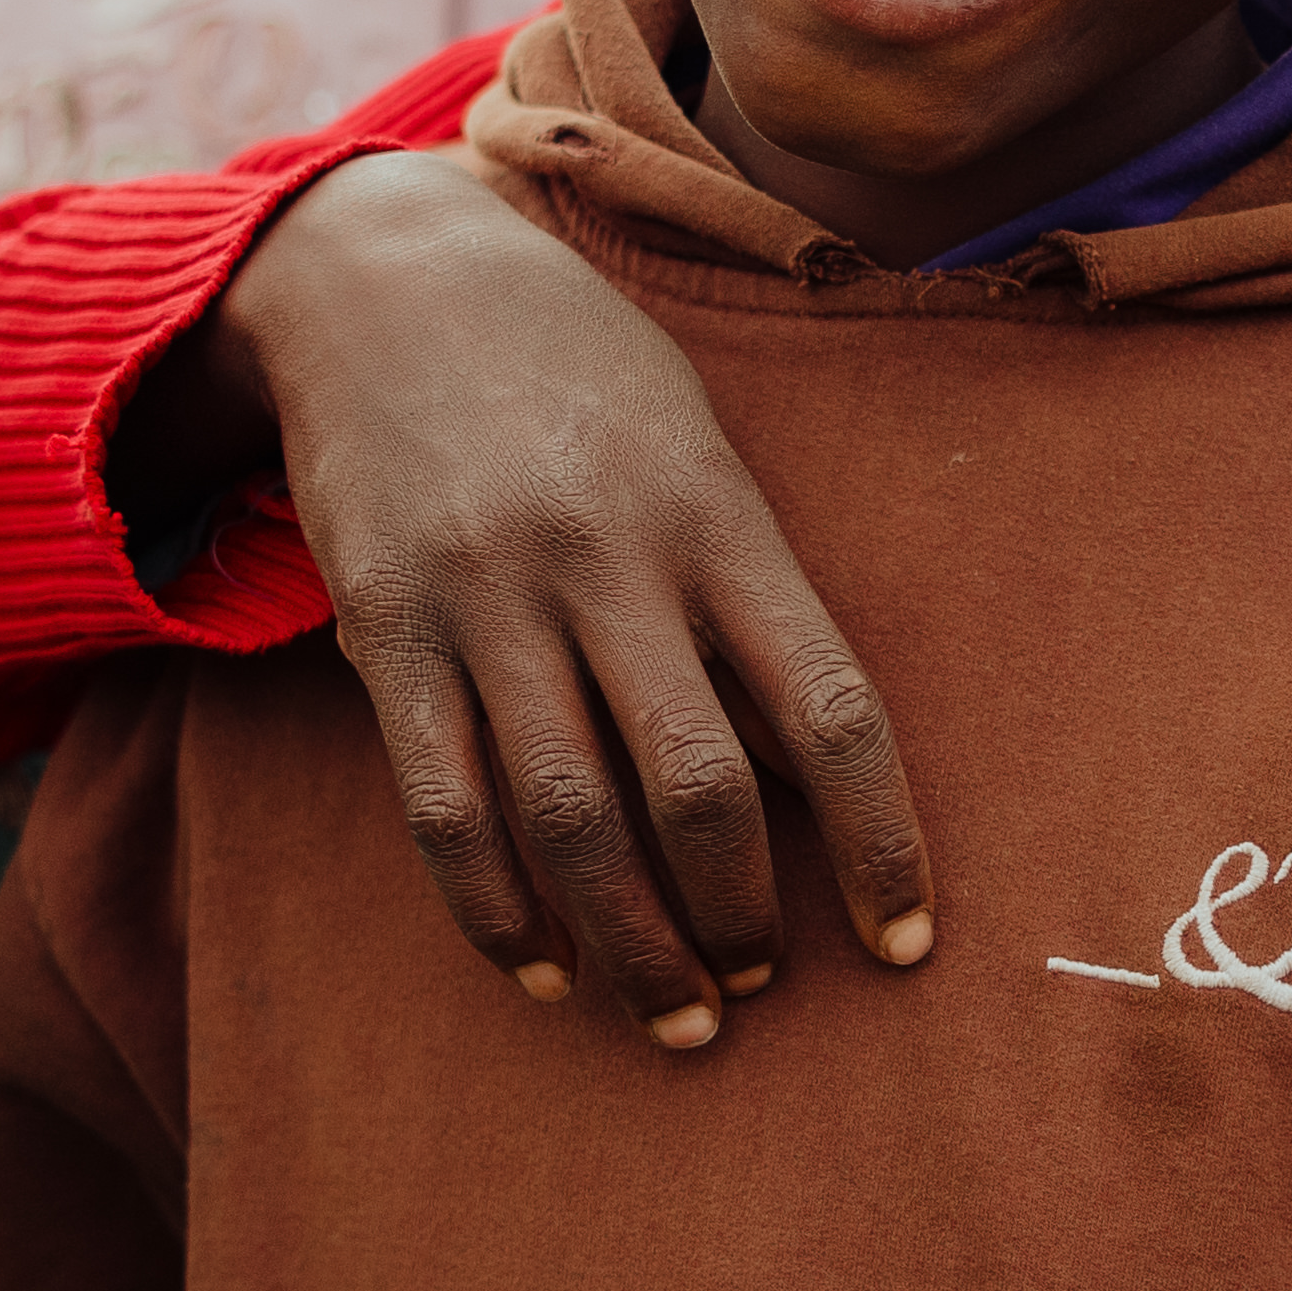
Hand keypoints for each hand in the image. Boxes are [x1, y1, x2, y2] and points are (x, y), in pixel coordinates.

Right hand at [194, 149, 936, 1046]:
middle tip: (755, 986)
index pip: (830, 709)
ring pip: (572, 817)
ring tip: (673, 1013)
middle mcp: (608, 561)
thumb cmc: (578, 374)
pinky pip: (448, 805)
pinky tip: (540, 966)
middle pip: (699, 787)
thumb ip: (745, 594)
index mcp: (716, 517)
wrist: (391, 277)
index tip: (904, 944)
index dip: (881, 843)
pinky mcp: (388, 628)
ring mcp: (490, 597)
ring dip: (632, 943)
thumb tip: (802, 772)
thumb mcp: (694, 447)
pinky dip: (497, 909)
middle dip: (740, 918)